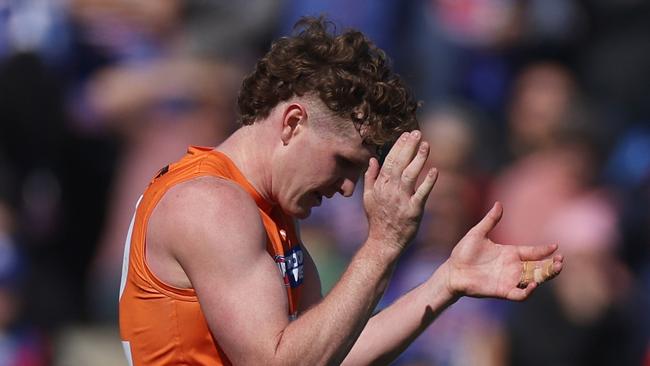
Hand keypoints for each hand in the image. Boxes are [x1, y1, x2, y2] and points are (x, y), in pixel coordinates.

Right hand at [363, 131, 437, 250]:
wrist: (383, 241)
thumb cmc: (377, 219)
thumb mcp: (367, 197)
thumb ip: (370, 177)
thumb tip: (372, 159)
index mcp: (379, 185)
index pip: (389, 160)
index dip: (398, 146)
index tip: (406, 135)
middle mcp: (389, 190)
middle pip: (399, 163)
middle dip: (408, 146)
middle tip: (417, 133)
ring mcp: (401, 200)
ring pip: (410, 174)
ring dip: (418, 158)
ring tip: (426, 144)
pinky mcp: (413, 210)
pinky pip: (422, 193)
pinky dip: (429, 181)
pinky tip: (435, 170)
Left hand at [442, 202, 563, 300]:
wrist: (452, 271)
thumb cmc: (463, 252)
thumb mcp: (477, 233)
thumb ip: (490, 220)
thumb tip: (499, 203)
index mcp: (509, 253)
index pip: (532, 251)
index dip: (544, 249)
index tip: (555, 246)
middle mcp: (512, 267)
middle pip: (539, 267)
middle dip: (552, 265)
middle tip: (561, 260)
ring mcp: (509, 279)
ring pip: (534, 280)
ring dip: (546, 276)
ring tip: (556, 268)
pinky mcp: (502, 291)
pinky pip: (520, 294)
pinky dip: (528, 291)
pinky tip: (534, 284)